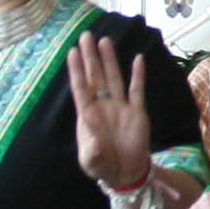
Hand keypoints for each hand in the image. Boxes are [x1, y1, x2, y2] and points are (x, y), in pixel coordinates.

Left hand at [67, 32, 152, 188]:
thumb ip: (92, 154)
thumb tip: (95, 144)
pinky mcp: (138, 113)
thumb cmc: (103, 166)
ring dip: (109, 60)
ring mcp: (121, 108)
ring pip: (114, 79)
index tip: (72, 51)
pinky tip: (137, 59)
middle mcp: (103, 107)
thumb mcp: (92, 164)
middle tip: (86, 36)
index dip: (76, 70)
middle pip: (96, 76)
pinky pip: (137, 91)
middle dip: (90, 57)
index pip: (81, 87)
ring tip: (104, 41)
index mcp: (88, 116)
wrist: (125, 173)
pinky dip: (137, 75)